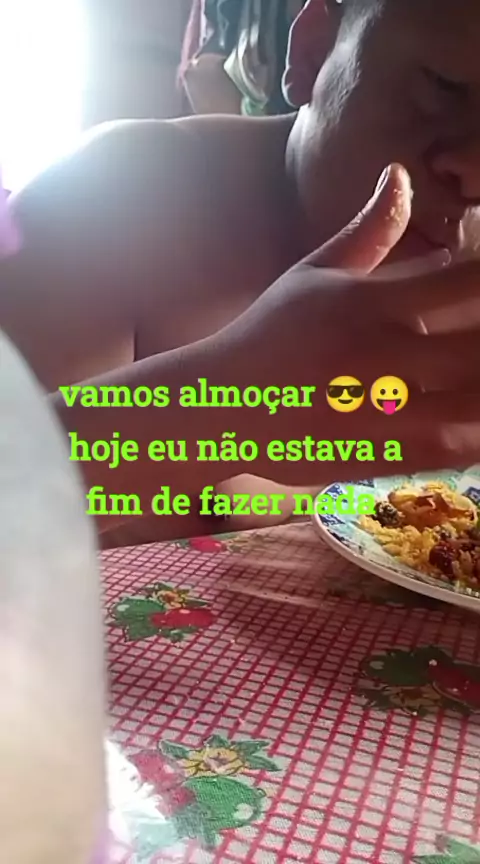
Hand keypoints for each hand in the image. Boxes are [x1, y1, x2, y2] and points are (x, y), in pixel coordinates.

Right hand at [220, 163, 479, 484]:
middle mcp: (376, 354)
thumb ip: (367, 231)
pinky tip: (478, 430)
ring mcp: (375, 411)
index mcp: (367, 303)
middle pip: (475, 349)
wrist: (218, 404)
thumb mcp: (312, 275)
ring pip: (467, 406)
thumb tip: (401, 173)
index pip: (462, 282)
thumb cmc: (269, 334)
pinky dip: (472, 441)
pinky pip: (442, 451)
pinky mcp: (370, 455)